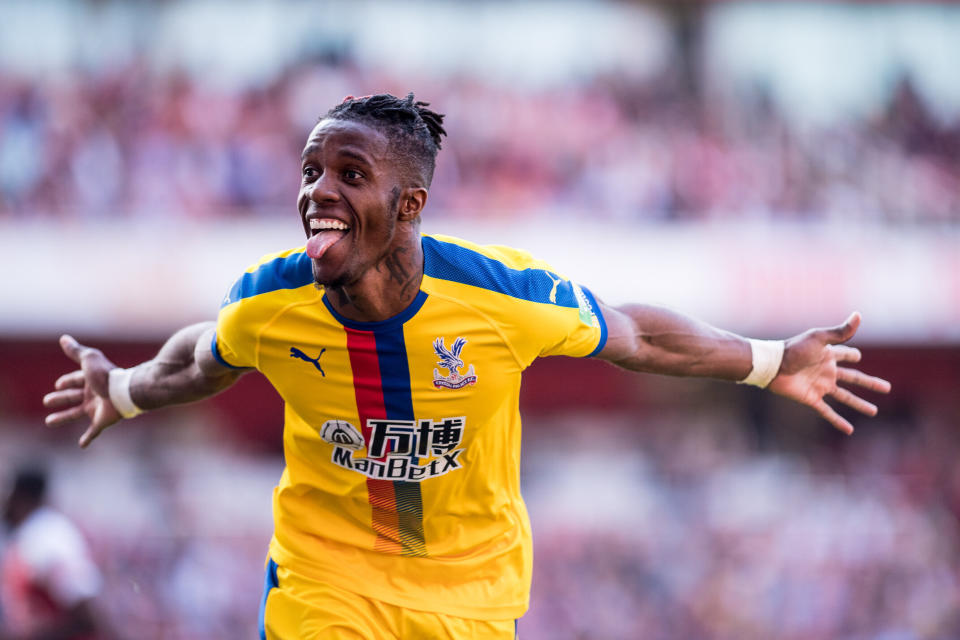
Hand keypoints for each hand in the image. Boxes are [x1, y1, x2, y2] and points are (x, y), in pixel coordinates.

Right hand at [43, 335, 122, 447]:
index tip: (58, 384)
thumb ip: (76, 351)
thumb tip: (63, 338)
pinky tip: (81, 445)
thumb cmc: (106, 375)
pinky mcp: (103, 421)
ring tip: (49, 422)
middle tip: (46, 401)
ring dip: (63, 418)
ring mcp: (98, 408)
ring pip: (76, 414)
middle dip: (61, 398)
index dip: (67, 381)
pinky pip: (94, 431)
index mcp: (92, 379)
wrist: (124, 392)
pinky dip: (88, 438)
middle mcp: (94, 394)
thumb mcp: (89, 360)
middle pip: (74, 396)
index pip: (77, 380)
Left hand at [768, 312, 890, 434]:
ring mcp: (820, 386)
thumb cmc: (794, 349)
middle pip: (854, 378)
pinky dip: (838, 421)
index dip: (852, 355)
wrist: (773, 366)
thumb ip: (840, 332)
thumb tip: (858, 315)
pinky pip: (827, 412)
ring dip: (859, 404)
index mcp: (829, 355)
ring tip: (874, 412)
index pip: (846, 354)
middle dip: (870, 383)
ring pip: (845, 397)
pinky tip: (849, 429)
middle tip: (887, 388)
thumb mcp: (819, 339)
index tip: (857, 356)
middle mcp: (827, 371)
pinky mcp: (811, 399)